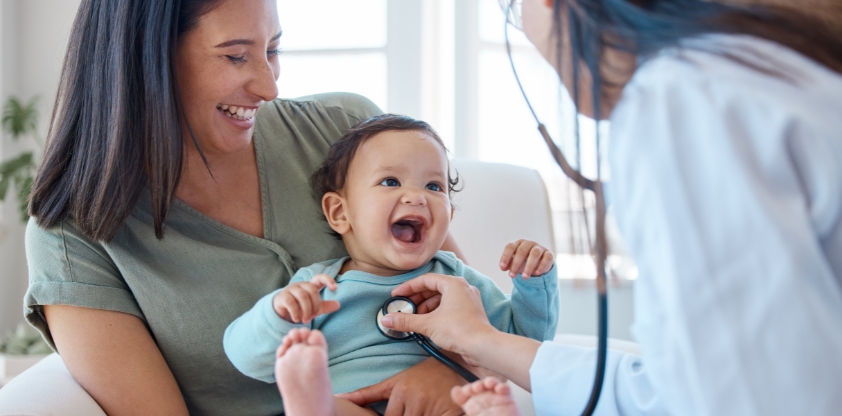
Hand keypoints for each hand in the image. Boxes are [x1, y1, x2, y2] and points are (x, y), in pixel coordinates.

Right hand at [272, 274, 339, 323]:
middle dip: (315, 305)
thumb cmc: (300, 307)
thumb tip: (338, 305)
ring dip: (306, 310)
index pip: (320, 278)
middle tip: (313, 316)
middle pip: (312, 290)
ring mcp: (291, 289)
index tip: (335, 288)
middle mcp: (301, 285)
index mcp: (310, 285)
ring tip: (306, 320)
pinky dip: (296, 312)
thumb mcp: (314, 308)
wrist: (282, 312)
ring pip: (302, 296)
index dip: (328, 280)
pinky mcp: (282, 296)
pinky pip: (291, 302)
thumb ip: (325, 306)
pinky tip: (297, 319)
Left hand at [337, 357, 465, 415]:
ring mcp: (433, 406)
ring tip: (425, 408)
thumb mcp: (394, 382)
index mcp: (400, 390)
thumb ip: (367, 393)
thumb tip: (339, 398)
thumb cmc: (422, 375)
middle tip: (415, 407)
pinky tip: (434, 412)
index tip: (403, 410)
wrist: (457, 363)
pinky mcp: (450, 412)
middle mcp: (416, 398)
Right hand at [382, 273, 496, 358]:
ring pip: (442, 298)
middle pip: (434, 288)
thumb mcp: (428, 324)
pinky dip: (437, 312)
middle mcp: (462, 288)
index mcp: (453, 284)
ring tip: (415, 318)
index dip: (408, 288)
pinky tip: (428, 323)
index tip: (396, 296)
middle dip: (417, 299)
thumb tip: (386, 319)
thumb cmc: (459, 330)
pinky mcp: (471, 312)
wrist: (483, 346)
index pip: (425, 280)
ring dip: (426, 307)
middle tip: (404, 308)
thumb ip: (406, 320)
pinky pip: (450, 307)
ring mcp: (468, 300)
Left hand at [499, 239, 553, 278]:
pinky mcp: (549, 254)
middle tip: (512, 275)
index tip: (502, 268)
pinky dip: (542, 266)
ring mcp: (540, 248)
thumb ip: (508, 264)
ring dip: (529, 266)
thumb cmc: (524, 261)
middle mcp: (529, 243)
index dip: (506, 256)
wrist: (540, 263)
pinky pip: (547, 258)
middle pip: (522, 251)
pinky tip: (536, 273)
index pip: (510, 246)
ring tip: (524, 277)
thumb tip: (503, 268)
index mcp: (518, 243)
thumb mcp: (515, 263)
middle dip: (516, 264)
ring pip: (534, 253)